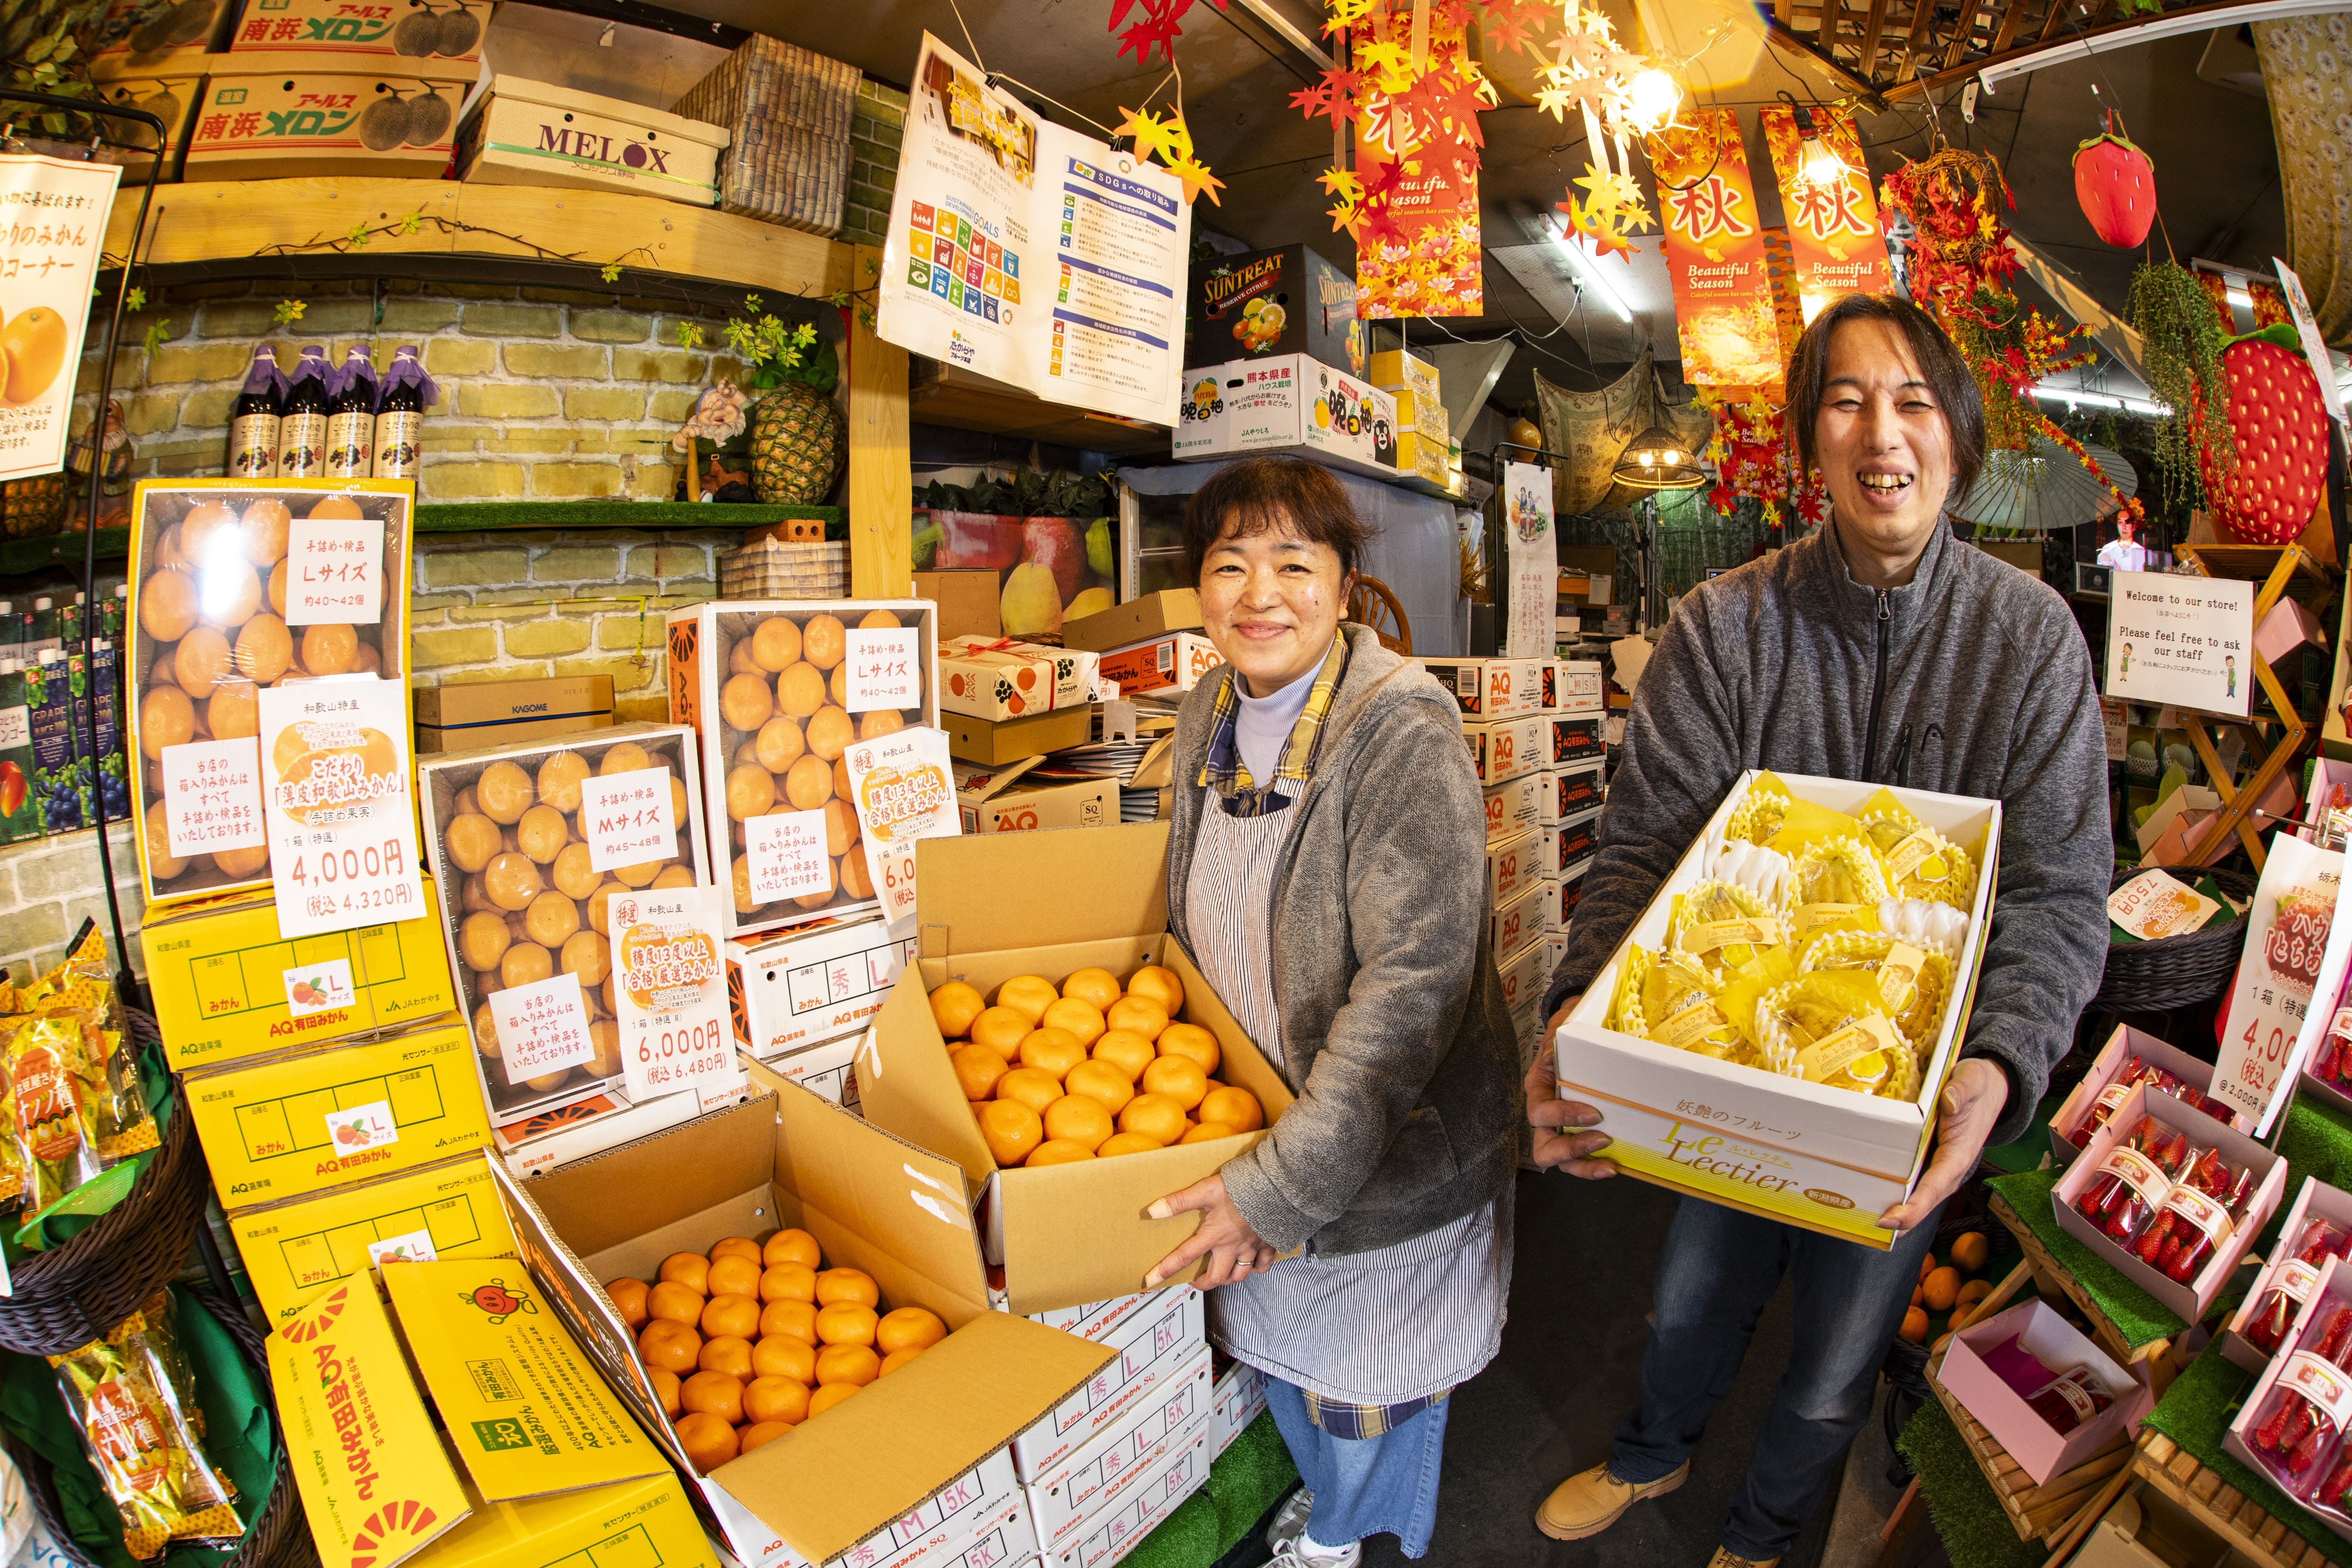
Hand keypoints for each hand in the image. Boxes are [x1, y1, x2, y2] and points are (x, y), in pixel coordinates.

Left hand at [1144, 1174, 1277, 1290]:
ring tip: (1220, 1276)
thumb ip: (1179, 1202)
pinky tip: (1250, 1265)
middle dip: (1203, 1283)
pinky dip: (1256, 1269)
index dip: (1166, 1270)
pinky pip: (1263, 1265)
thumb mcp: (1206, 1191)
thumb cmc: (1242, 1187)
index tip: (1151, 1281)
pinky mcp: (1268, 1243)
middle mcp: (1232, 1247)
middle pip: (1216, 1276)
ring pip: (1239, 1275)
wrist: (1277, 1188)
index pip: (1185, 1256)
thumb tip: (1153, 1211)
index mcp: (1215, 1235)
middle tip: (1195, 1282)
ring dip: (1227, 1279)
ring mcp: (1251, 1248)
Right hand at [1526, 997, 1614, 1177]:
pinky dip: (1594, 1167)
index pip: (1540, 1112)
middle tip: (1602, 1139)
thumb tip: (1549, 1057)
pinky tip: (1615, 1166)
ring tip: (1609, 1166)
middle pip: (1544, 1147)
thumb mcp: (1562, 1027)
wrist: (1581, 1032)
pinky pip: (1581, 1159)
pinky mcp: (1579, 1133)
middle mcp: (1545, 1113)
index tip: (1594, 1113)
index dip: (1563, 1117)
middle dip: (1571, 1149)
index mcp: (1538, 1088)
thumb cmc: (1569, 1031)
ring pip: (1561, 1160)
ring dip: (1583, 1165)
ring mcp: (1561, 1127)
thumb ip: (1557, 1036)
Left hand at [1879, 1057, 2008, 1231]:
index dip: (1914, 1207)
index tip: (1891, 1220)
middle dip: (1901, 1219)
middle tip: (1870, 1227)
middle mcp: (1949, 1168)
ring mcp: (1940, 1167)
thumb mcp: (1972, 1081)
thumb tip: (1949, 1102)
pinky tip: (1874, 1198)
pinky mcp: (1931, 1161)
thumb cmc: (1978, 1086)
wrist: (1989, 1087)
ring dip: (1897, 1212)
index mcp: (1959, 1154)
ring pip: (1919, 1197)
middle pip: (1924, 1201)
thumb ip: (1962, 1091)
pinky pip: (1915, 1182)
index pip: (1936, 1186)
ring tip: (1866, 1222)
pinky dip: (1898, 1194)